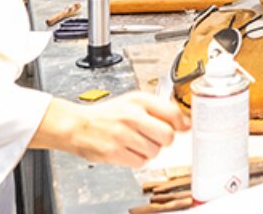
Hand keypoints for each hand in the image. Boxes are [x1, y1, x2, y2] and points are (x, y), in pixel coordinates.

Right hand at [33, 92, 187, 167]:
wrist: (77, 125)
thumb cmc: (107, 114)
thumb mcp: (133, 102)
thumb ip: (160, 110)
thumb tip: (186, 124)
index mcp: (139, 100)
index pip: (173, 114)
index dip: (180, 124)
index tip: (180, 128)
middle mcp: (132, 116)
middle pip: (167, 136)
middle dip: (164, 140)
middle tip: (154, 137)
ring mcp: (122, 135)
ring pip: (155, 151)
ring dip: (149, 151)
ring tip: (136, 143)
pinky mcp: (114, 152)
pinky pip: (140, 162)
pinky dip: (138, 160)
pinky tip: (129, 151)